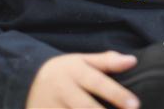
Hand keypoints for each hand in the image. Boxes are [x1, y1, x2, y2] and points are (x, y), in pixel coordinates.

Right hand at [25, 50, 140, 108]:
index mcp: (73, 71)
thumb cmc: (65, 71)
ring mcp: (51, 108)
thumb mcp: (82, 60)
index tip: (136, 104)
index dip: (117, 94)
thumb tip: (133, 60)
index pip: (98, 82)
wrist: (26, 80)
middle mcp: (62, 89)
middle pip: (86, 106)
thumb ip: (106, 61)